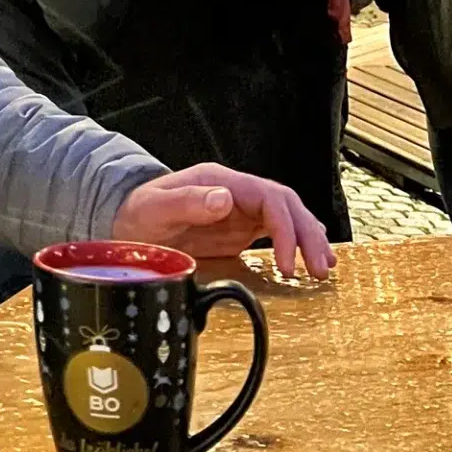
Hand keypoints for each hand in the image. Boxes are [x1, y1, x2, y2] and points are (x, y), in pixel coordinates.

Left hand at [113, 163, 333, 281]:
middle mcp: (235, 192)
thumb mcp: (155, 209)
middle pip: (285, 205)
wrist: (126, 221)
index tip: (288, 265)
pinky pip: (275, 230)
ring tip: (325, 266)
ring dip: (308, 237)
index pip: (269, 197)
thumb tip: (225, 199)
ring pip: (286, 216)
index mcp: (221, 182)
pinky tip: (309, 257)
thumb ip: (187, 202)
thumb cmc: (138, 214)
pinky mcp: (238, 227)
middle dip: (307, 234)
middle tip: (321, 269)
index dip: (286, 229)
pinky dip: (295, 242)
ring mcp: (239, 209)